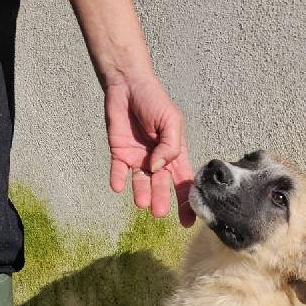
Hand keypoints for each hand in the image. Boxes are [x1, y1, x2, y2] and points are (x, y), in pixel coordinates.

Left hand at [105, 76, 194, 226]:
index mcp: (174, 154)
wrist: (127, 85)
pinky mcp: (119, 154)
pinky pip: (118, 171)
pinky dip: (118, 179)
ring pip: (140, 182)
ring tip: (141, 203)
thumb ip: (169, 145)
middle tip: (159, 213)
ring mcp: (138, 159)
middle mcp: (156, 161)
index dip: (186, 201)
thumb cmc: (154, 101)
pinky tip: (118, 186)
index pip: (183, 181)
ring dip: (141, 193)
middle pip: (160, 185)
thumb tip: (157, 167)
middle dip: (161, 199)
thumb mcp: (171, 121)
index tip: (188, 220)